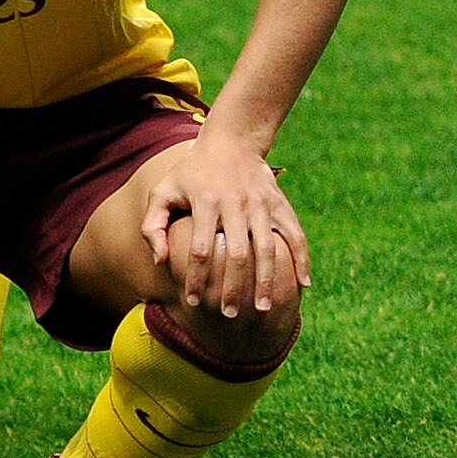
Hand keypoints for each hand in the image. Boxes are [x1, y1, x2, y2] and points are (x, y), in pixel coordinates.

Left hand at [140, 133, 306, 317]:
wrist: (231, 142)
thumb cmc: (190, 173)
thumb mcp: (163, 191)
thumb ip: (153, 225)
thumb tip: (160, 261)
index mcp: (205, 202)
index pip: (201, 249)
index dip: (197, 278)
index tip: (193, 302)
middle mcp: (235, 205)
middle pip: (237, 254)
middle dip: (233, 287)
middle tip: (230, 315)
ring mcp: (261, 205)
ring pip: (268, 249)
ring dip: (267, 281)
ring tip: (264, 309)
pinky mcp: (280, 204)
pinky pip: (296, 235)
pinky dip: (302, 260)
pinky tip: (303, 285)